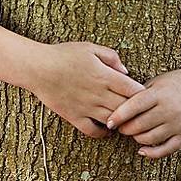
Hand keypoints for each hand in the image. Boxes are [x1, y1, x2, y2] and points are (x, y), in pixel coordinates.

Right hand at [29, 41, 145, 138]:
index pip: (134, 90)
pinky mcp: (75, 117)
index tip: (143, 94)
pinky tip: (107, 128)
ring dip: (122, 121)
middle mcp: (99, 94)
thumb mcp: (89, 48)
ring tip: (125, 119)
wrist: (38, 67)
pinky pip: (94, 131)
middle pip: (126, 108)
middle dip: (135, 109)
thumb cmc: (63, 54)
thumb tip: (126, 71)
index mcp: (104, 75)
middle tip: (137, 109)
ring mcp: (87, 107)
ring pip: (113, 120)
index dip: (142, 94)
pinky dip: (104, 133)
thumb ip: (111, 56)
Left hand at [106, 67, 180, 158]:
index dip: (119, 115)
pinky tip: (141, 150)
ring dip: (136, 138)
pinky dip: (151, 153)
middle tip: (119, 127)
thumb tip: (115, 105)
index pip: (135, 106)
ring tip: (131, 132)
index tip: (108, 122)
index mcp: (160, 93)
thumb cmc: (172, 83)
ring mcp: (178, 123)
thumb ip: (139, 94)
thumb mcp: (155, 82)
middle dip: (125, 128)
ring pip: (150, 138)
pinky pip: (165, 149)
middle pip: (140, 124)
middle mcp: (169, 109)